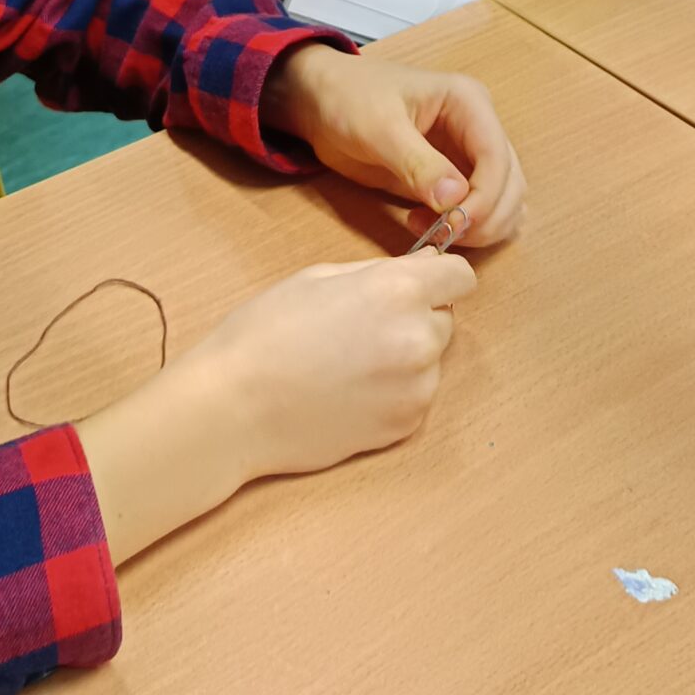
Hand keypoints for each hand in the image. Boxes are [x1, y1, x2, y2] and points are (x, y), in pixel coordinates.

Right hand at [190, 251, 476, 480]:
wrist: (234, 407)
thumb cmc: (265, 332)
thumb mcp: (319, 277)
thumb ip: (379, 272)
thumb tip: (420, 269)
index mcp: (398, 291)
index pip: (460, 276)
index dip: (439, 277)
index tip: (419, 284)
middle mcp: (419, 338)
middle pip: (443, 319)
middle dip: (415, 318)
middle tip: (363, 327)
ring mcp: (417, 387)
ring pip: (430, 360)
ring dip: (404, 358)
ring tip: (349, 364)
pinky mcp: (405, 425)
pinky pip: (414, 396)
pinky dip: (393, 393)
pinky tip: (348, 392)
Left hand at [260, 43, 527, 245]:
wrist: (321, 102)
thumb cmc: (348, 100)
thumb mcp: (378, 128)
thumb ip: (417, 163)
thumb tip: (455, 201)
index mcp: (468, 103)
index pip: (498, 157)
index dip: (485, 198)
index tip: (455, 225)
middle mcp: (478, 127)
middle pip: (510, 183)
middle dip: (486, 217)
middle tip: (443, 236)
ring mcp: (468, 155)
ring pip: (502, 201)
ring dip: (479, 227)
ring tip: (432, 232)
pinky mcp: (452, 178)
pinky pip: (478, 210)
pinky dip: (465, 229)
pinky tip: (426, 228)